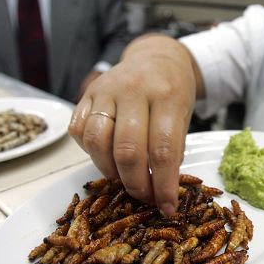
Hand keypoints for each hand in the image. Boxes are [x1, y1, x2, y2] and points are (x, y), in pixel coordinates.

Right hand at [68, 35, 197, 215]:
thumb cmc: (173, 92)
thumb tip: (161, 191)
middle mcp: (135, 90)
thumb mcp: (184, 115)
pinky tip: (106, 156)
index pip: (163, 149)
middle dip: (135, 183)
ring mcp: (107, 89)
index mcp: (167, 96)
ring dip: (109, 171)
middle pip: (128, 149)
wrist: (157, 56)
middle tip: (144, 196)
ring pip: (98, 141)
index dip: (164, 184)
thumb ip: (172, 147)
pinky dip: (90, 151)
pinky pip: (79, 129)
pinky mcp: (88, 92)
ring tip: (123, 179)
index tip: (167, 207)